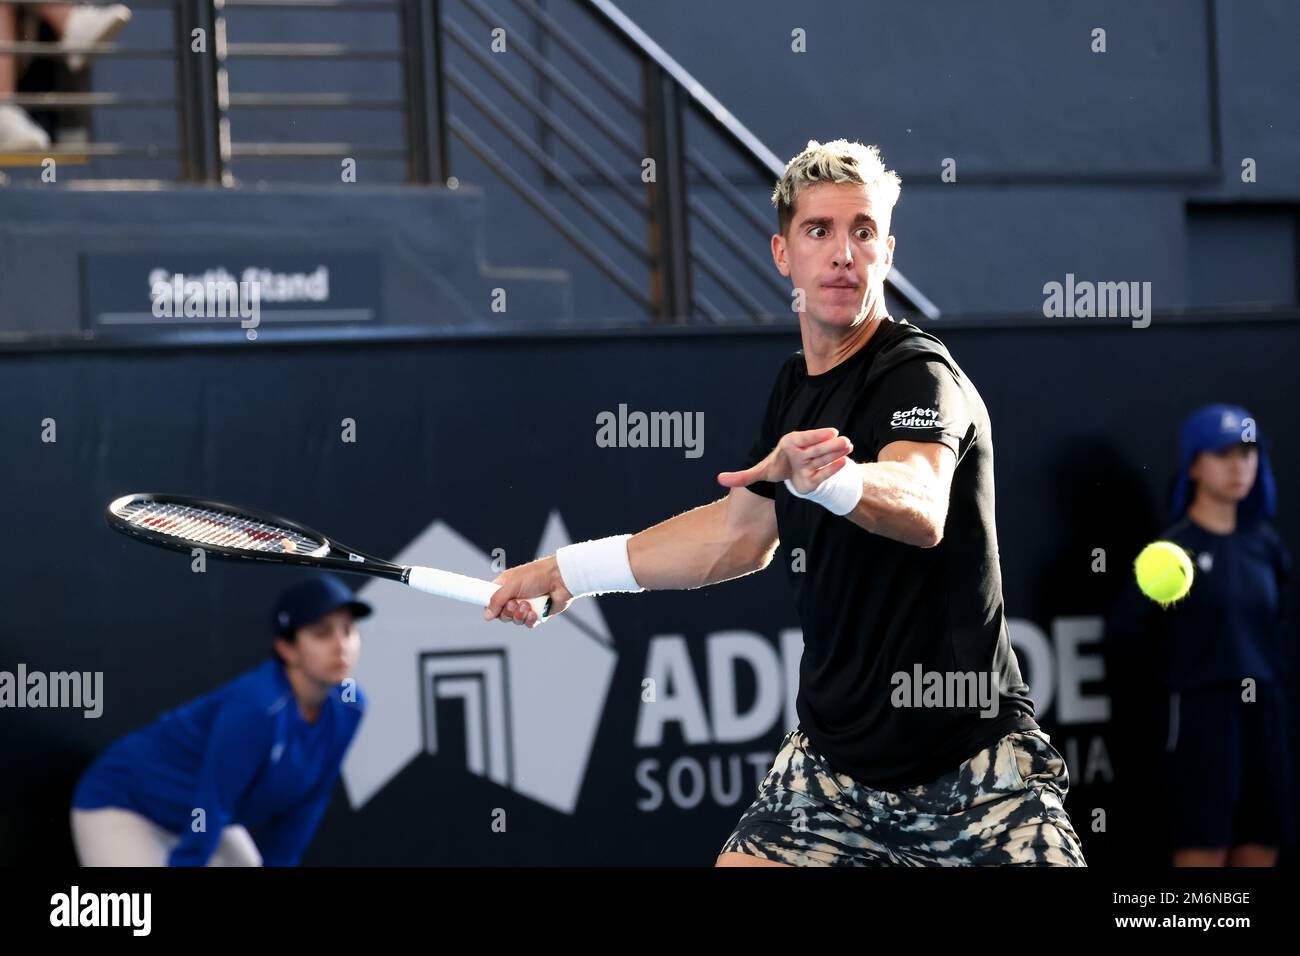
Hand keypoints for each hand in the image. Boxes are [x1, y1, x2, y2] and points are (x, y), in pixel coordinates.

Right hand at [484, 555, 574, 627]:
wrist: (561, 579)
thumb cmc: (538, 575)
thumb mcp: (512, 584)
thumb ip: (497, 600)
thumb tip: (487, 615)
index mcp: (506, 586)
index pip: (491, 600)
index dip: (490, 606)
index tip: (491, 609)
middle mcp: (515, 596)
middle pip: (502, 614)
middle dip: (507, 612)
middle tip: (514, 604)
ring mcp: (526, 606)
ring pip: (514, 620)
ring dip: (519, 615)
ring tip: (527, 605)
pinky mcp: (537, 614)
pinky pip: (527, 624)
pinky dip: (529, 620)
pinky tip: (534, 612)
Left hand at [716, 427, 853, 495]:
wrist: (791, 474)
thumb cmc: (777, 466)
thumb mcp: (759, 472)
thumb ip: (742, 476)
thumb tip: (719, 479)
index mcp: (790, 444)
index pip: (803, 438)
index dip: (816, 435)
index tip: (830, 431)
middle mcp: (803, 451)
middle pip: (815, 449)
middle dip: (828, 445)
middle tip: (843, 440)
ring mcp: (812, 460)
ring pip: (824, 456)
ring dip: (836, 451)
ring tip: (848, 445)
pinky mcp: (817, 473)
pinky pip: (825, 470)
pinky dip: (833, 467)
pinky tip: (844, 462)